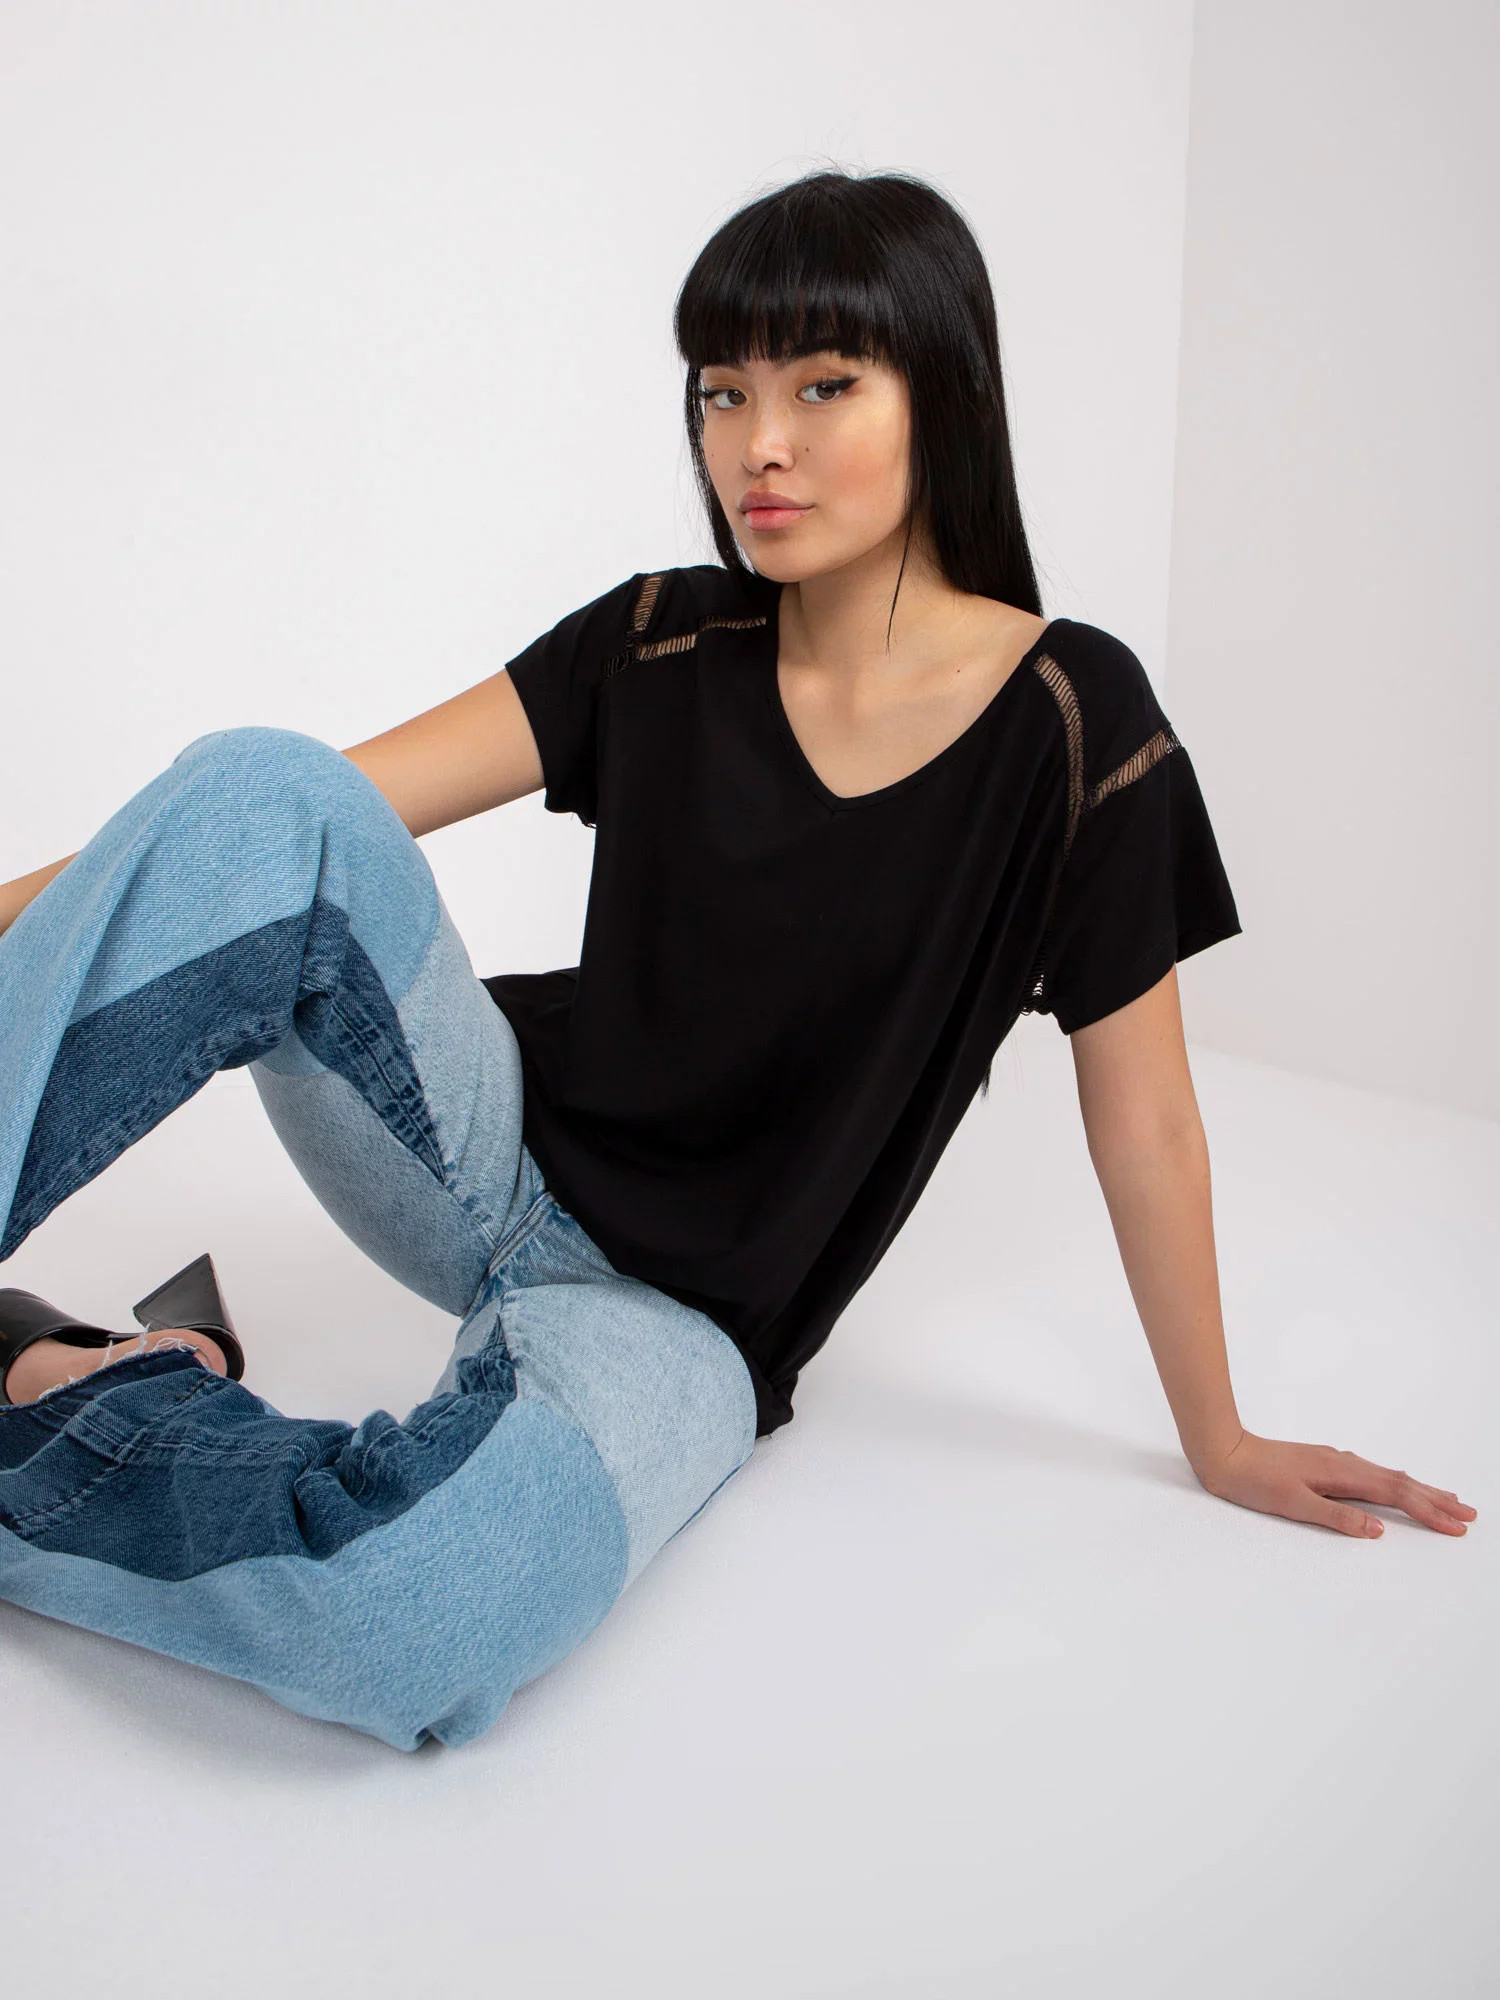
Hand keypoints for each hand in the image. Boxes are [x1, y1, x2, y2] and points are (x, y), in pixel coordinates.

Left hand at [1192, 1429, 1477, 1537]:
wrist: (1222, 1451)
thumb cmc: (1252, 1480)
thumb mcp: (1293, 1504)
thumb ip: (1336, 1517)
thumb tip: (1379, 1529)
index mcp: (1341, 1473)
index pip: (1397, 1494)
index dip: (1430, 1510)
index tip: (1458, 1525)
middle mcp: (1343, 1463)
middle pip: (1400, 1482)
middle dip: (1436, 1499)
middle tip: (1469, 1513)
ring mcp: (1334, 1461)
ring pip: (1387, 1476)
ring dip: (1419, 1489)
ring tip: (1445, 1499)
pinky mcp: (1324, 1463)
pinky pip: (1371, 1473)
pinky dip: (1394, 1482)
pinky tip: (1396, 1482)